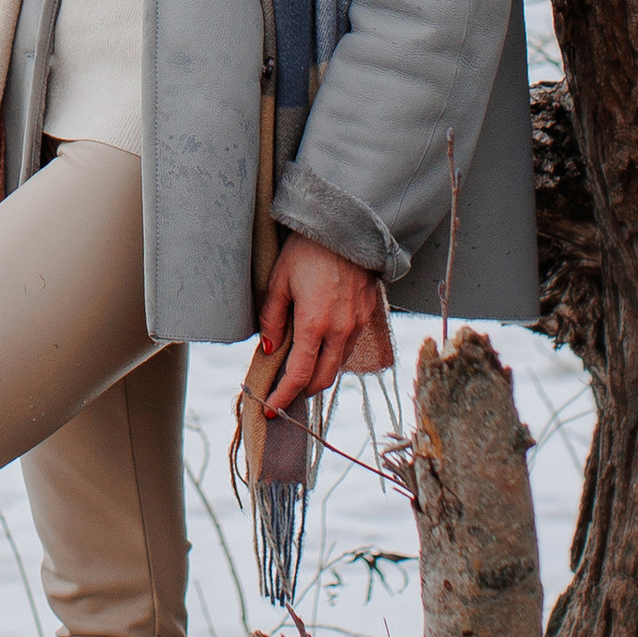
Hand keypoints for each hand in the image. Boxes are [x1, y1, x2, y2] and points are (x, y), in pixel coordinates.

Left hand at [257, 235, 394, 413]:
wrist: (346, 228)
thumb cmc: (307, 251)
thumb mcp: (279, 281)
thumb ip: (272, 318)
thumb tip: (269, 348)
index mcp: (315, 324)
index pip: (300, 375)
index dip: (284, 396)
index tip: (273, 409)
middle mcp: (341, 330)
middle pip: (324, 378)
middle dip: (303, 392)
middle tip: (285, 395)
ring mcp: (358, 324)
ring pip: (339, 364)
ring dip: (320, 374)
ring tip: (301, 372)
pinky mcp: (368, 315)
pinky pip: (350, 346)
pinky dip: (334, 356)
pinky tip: (321, 348)